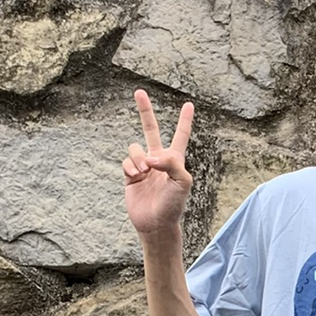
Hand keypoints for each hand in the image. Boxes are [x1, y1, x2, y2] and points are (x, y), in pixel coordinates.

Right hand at [122, 89, 193, 239]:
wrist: (156, 223)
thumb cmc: (173, 204)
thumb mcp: (182, 181)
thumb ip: (171, 162)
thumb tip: (150, 156)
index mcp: (175, 159)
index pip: (180, 135)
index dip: (184, 121)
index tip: (189, 104)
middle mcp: (158, 160)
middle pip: (150, 129)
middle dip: (144, 111)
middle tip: (139, 92)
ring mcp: (143, 167)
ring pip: (135, 148)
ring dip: (138, 158)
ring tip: (144, 172)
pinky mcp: (130, 175)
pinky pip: (126, 161)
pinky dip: (130, 167)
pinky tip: (136, 177)